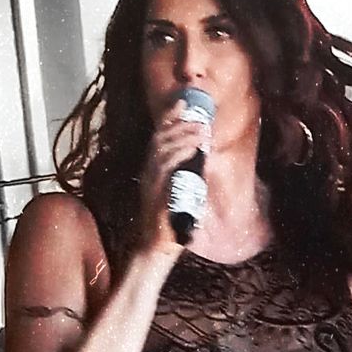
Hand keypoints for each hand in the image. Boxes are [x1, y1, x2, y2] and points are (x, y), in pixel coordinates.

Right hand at [132, 99, 208, 255]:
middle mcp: (147, 173)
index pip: (158, 137)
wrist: (155, 248)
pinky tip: (193, 149)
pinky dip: (181, 155)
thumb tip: (204, 161)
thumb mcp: (178, 193)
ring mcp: (150, 182)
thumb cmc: (169, 223)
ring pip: (164, 150)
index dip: (169, 118)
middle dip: (180, 124)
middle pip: (160, 139)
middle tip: (199, 117)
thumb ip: (186, 176)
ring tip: (201, 130)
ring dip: (184, 137)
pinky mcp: (156, 193)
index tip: (182, 104)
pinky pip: (167, 169)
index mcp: (151, 170)